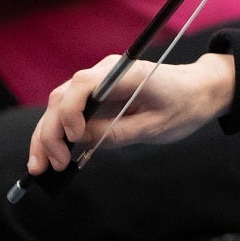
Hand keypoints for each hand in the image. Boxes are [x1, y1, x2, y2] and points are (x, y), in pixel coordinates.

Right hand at [28, 51, 233, 174]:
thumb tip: (79, 140)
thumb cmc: (183, 105)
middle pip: (63, 97)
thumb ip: (117, 132)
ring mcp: (98, 83)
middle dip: (49, 132)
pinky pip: (70, 111)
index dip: (70, 111)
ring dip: (46, 135)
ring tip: (40, 167)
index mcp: (124, 73)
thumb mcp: (156, 126)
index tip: (73, 137)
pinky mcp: (97, 96)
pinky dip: (57, 133)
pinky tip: (50, 156)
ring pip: (59, 105)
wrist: (200, 90)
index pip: (83, 85)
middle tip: (47, 166)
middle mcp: (105, 73)